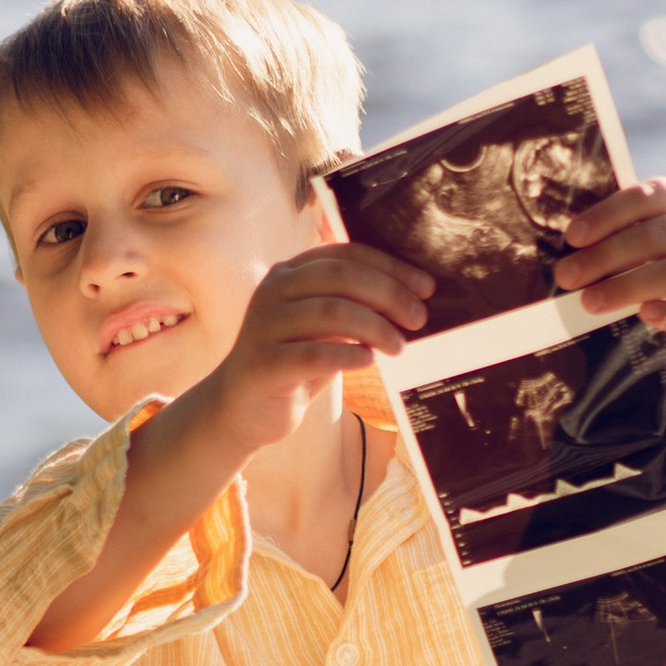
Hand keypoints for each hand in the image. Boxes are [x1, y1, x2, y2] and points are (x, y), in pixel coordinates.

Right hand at [200, 240, 429, 460]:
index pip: (347, 255)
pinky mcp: (263, 363)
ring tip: (399, 347)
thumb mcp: (323, 329)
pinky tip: (368, 361)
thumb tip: (411, 298)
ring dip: (376, 328)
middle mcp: (273, 291)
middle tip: (418, 318)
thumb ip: (352, 306)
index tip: (426, 288)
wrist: (240, 410)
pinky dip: (349, 355)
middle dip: (389, 295)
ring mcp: (264, 326)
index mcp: (289, 273)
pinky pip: (315, 354)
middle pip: (342, 277)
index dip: (391, 268)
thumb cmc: (292, 366)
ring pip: (332, 312)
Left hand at [557, 176, 665, 349]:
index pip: (649, 196)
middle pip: (658, 235)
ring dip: (630, 286)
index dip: (609, 214)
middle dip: (608, 255)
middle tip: (567, 277)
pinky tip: (647, 316)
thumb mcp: (657, 245)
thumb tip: (568, 256)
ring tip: (590, 302)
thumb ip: (623, 240)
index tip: (571, 237)